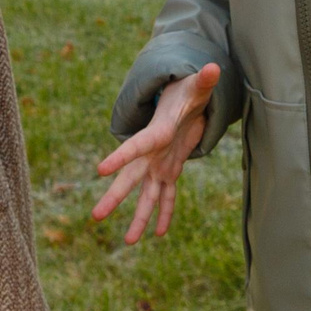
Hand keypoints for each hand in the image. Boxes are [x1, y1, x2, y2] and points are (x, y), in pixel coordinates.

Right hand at [92, 63, 221, 243]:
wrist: (184, 101)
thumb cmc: (188, 91)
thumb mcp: (197, 87)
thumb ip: (204, 80)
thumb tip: (214, 67)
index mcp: (157, 133)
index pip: (136, 146)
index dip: (119, 157)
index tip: (100, 170)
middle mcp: (153, 154)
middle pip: (130, 179)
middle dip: (114, 198)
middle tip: (96, 217)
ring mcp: (160, 164)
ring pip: (146, 195)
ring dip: (139, 218)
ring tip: (128, 242)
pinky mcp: (171, 170)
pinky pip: (166, 196)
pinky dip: (163, 213)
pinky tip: (158, 233)